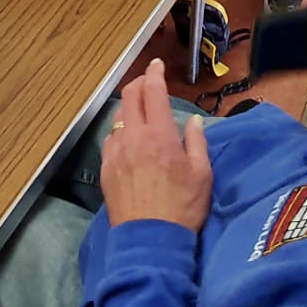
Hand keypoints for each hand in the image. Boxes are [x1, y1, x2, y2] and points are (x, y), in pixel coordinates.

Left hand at [100, 59, 211, 231]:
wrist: (149, 242)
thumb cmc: (182, 208)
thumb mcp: (202, 174)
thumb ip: (197, 142)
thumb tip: (192, 121)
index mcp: (159, 135)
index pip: (153, 92)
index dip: (155, 73)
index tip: (157, 65)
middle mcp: (133, 137)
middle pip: (129, 97)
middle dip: (139, 84)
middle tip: (149, 83)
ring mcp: (115, 152)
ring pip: (117, 118)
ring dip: (129, 109)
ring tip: (140, 113)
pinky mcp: (105, 169)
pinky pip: (110, 140)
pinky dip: (120, 132)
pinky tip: (128, 141)